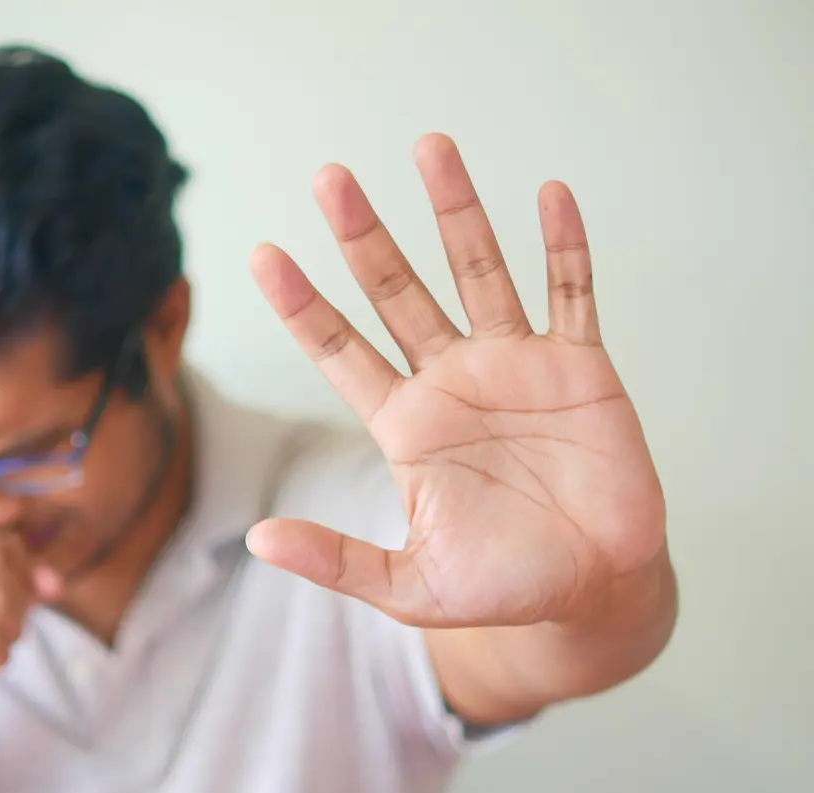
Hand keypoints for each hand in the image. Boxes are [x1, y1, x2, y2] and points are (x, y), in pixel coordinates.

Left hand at [247, 133, 665, 628]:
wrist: (593, 588)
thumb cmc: (501, 587)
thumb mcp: (410, 585)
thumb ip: (337, 559)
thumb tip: (256, 540)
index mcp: (405, 423)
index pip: (340, 350)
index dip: (302, 305)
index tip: (262, 254)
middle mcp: (451, 379)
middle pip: (397, 291)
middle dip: (364, 236)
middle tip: (329, 178)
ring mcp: (515, 365)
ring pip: (479, 271)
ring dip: (456, 211)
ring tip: (429, 147)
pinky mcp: (580, 367)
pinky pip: (572, 293)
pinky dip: (564, 247)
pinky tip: (550, 195)